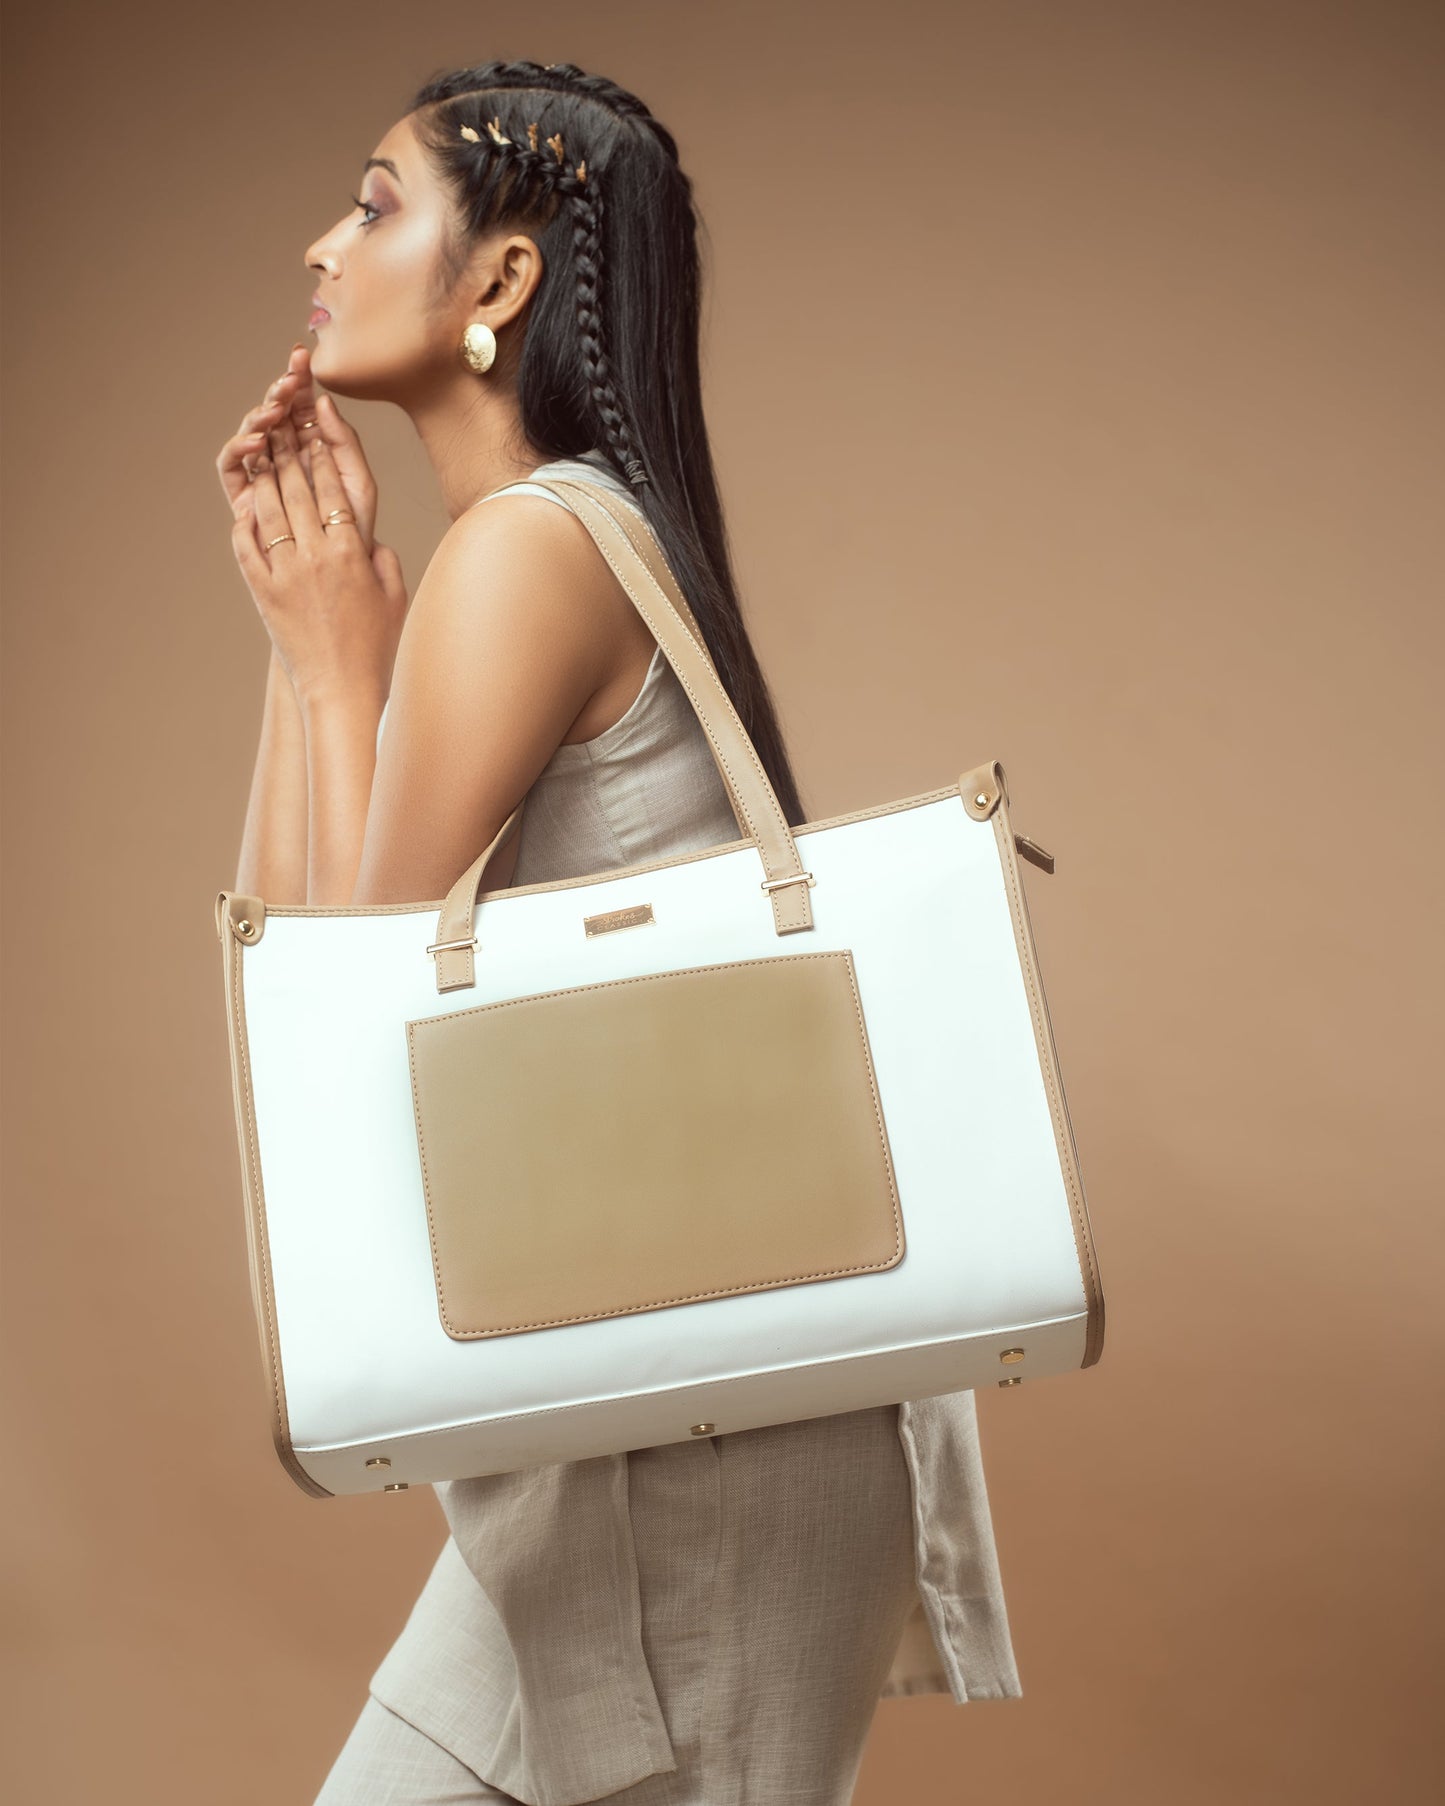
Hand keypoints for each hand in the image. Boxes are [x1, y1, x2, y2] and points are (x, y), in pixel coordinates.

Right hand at [216, 344, 378, 552]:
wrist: (341, 579)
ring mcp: (261, 475)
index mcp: (312, 449)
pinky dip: (238, 448)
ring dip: (258, 416)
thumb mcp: (359, 485)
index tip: (302, 358)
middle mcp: (284, 458)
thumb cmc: (355, 534)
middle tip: (287, 379)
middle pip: (274, 415)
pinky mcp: (243, 497)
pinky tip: (257, 440)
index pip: (301, 406)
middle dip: (278, 392)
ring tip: (275, 411)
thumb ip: (346, 444)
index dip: (299, 381)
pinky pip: (231, 466)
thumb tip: (322, 401)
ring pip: (251, 434)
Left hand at [229, 408, 406, 706]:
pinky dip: (244, 522)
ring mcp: (286, 573)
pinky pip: (246, 547)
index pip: (334, 488)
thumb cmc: (377, 646)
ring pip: (269, 510)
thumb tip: (368, 539)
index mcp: (351, 552)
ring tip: (260, 449)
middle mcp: (315, 556)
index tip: (316, 428)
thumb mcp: (394, 596)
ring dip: (263, 476)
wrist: (343, 689)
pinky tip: (244, 505)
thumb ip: (381, 559)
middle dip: (288, 450)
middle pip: (297, 489)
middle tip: (281, 421)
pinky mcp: (264, 593)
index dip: (323, 453)